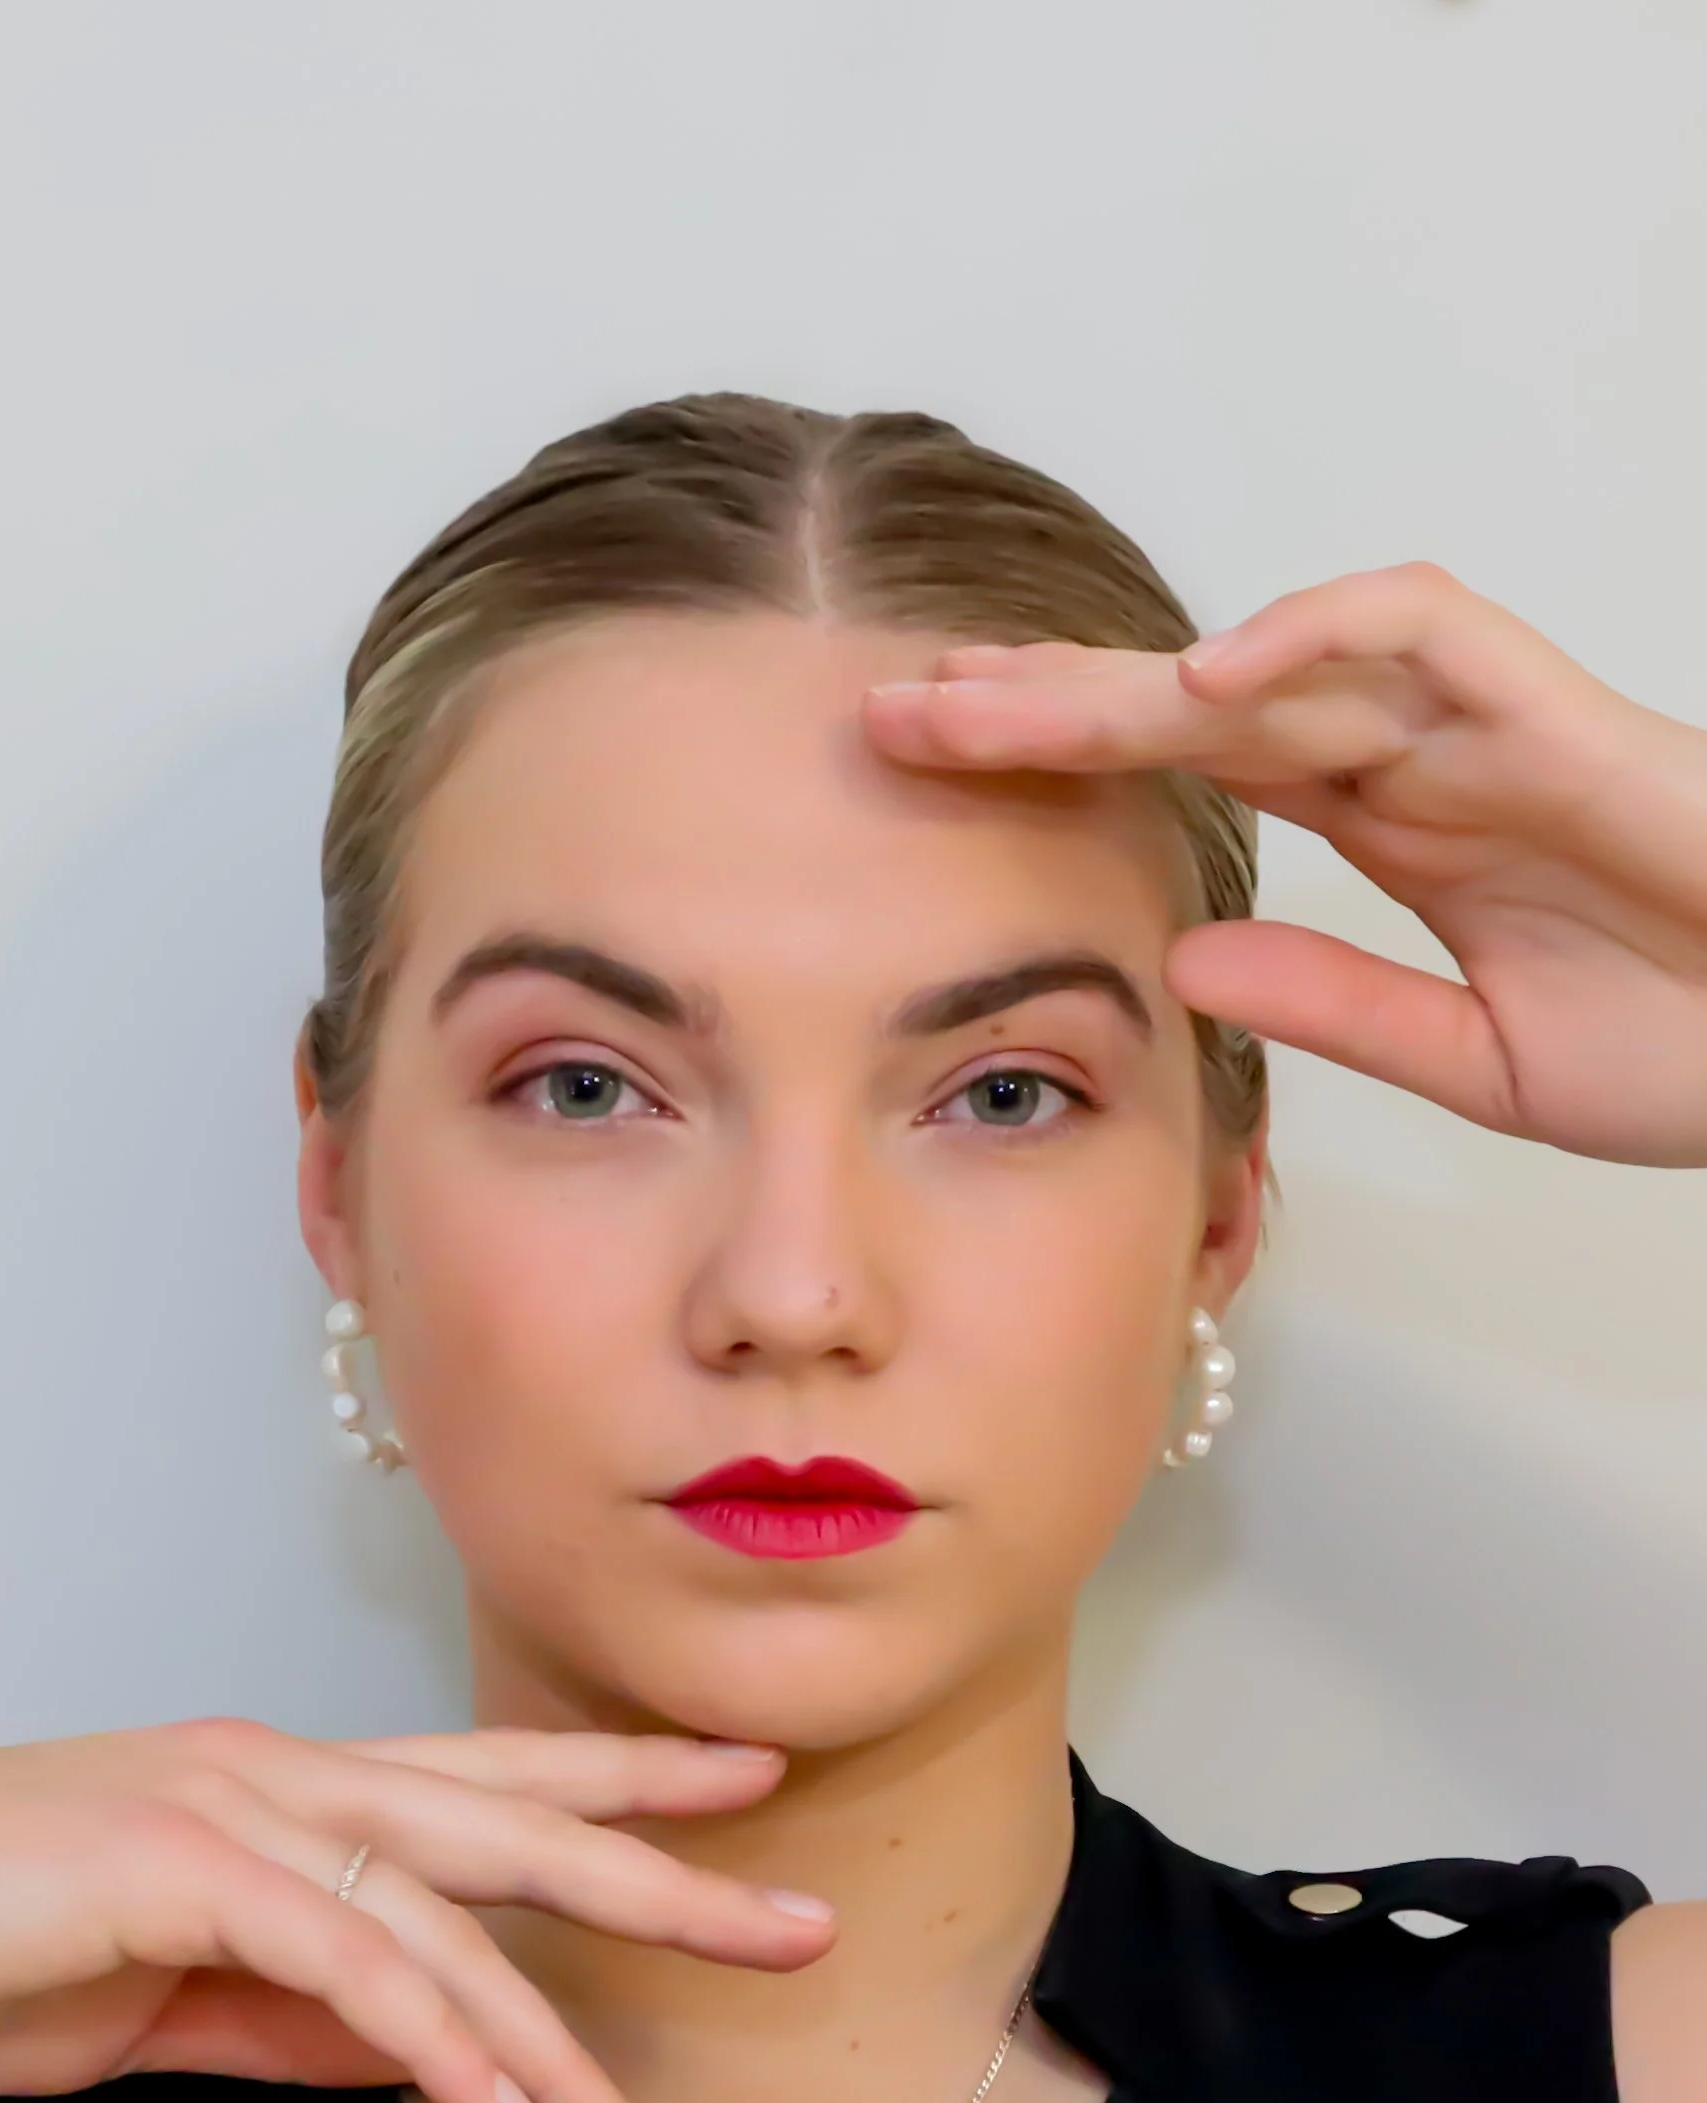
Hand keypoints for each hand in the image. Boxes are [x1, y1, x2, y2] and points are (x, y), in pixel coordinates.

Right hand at [0, 1721, 829, 2102]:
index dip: (622, 1788)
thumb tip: (436, 2055)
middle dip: (668, 1874)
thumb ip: (303, 2016)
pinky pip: (342, 1961)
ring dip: (555, 2042)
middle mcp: (281, 1782)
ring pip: (445, 1916)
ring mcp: (231, 1813)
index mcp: (286, 1799)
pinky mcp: (173, 1868)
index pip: (489, 1786)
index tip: (743, 1795)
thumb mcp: (172, 1995)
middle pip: (513, 1824)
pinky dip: (434, 2037)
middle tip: (802, 1923)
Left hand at [864, 564, 1706, 1166]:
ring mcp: (1486, 728)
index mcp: (1401, 830)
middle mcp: (1424, 760)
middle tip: (893, 714)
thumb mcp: (1472, 1055)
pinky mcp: (1556, 716)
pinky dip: (1313, 637)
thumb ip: (1335, 1004)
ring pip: (1279, 656)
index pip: (1200, 771)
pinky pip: (1425, 631)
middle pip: (1203, 699)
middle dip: (1048, 703)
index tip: (934, 786)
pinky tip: (1202, 681)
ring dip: (1130, 672)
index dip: (1071, 768)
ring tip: (992, 701)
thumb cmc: (1696, 1041)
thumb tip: (1184, 956)